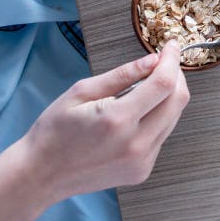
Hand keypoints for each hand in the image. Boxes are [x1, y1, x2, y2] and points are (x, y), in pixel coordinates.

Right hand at [19, 40, 188, 202]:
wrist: (41, 175)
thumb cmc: (55, 130)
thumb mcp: (81, 92)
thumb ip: (122, 75)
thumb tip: (153, 60)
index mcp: (118, 120)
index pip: (163, 84)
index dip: (171, 60)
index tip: (171, 46)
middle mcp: (136, 144)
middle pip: (177, 100)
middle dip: (175, 75)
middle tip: (163, 62)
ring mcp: (141, 161)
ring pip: (174, 117)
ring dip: (168, 96)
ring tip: (147, 85)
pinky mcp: (142, 170)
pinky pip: (162, 135)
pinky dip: (158, 117)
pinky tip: (138, 112)